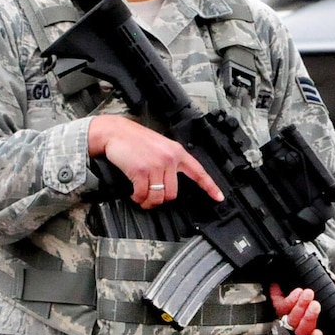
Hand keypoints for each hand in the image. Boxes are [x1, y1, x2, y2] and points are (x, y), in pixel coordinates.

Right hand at [87, 115, 222, 208]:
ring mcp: (156, 164)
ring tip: (142, 198)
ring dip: (148, 202)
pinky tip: (134, 194)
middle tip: (152, 199)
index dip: (210, 186)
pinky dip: (137, 198)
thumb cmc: (135, 139)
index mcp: (177, 152)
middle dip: (161, 200)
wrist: (115, 132)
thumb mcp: (160, 146)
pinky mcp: (141, 171)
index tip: (219, 197)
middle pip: (173, 193)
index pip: (198, 172)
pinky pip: (143, 195)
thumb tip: (170, 182)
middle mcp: (169, 158)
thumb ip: (169, 161)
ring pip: (158, 197)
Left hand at [269, 277, 334, 334]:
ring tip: (308, 293)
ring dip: (300, 307)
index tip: (319, 334)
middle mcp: (303, 325)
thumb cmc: (327, 286)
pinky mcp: (280, 304)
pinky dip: (290, 300)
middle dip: (309, 319)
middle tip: (316, 305)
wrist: (313, 270)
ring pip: (292, 320)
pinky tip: (298, 292)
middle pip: (301, 332)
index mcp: (318, 327)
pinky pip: (281, 308)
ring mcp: (291, 315)